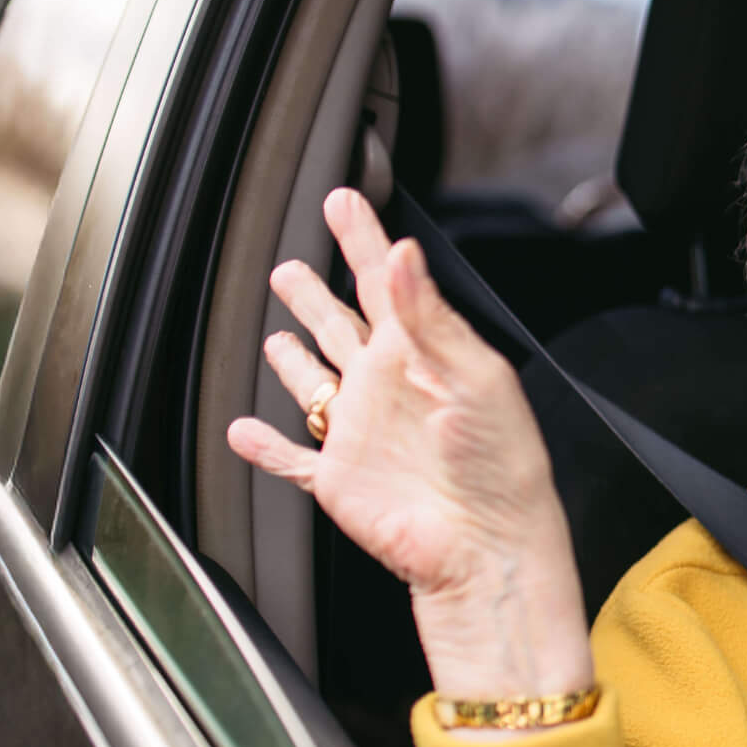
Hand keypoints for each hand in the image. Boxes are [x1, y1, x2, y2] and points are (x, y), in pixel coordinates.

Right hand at [226, 188, 592, 700]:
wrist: (487, 547)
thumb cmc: (502, 466)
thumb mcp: (473, 378)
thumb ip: (428, 317)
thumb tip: (400, 254)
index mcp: (424, 354)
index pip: (387, 282)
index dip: (363, 239)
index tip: (344, 200)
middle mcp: (388, 388)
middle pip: (342, 325)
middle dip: (316, 293)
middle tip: (290, 264)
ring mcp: (361, 433)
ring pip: (316, 383)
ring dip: (294, 358)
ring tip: (277, 333)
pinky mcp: (339, 479)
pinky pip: (292, 457)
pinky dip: (265, 446)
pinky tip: (244, 431)